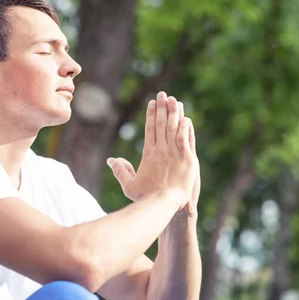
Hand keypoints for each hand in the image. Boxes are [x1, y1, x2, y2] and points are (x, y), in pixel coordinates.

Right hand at [107, 92, 196, 208]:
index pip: (149, 128)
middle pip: (161, 123)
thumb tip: (111, 160)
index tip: (152, 103)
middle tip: (163, 94)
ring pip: (174, 128)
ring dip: (174, 112)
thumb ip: (120, 170)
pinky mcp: (187, 158)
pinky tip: (186, 118)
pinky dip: (185, 127)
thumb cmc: (146, 197)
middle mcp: (161, 149)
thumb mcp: (129, 185)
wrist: (163, 204)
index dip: (151, 114)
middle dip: (162, 107)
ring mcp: (174, 153)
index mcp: (148, 153)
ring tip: (175, 100)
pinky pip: (185, 138)